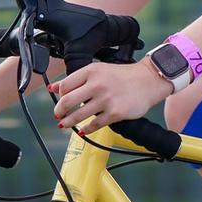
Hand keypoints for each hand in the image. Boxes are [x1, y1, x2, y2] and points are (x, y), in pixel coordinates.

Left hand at [48, 59, 175, 131]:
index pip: (65, 86)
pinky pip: (94, 125)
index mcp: (91, 71)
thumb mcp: (98, 71)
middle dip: (59, 111)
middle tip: (58, 115)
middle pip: (67, 101)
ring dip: (68, 123)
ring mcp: (106, 100)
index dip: (59, 96)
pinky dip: (85, 129)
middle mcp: (97, 84)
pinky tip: (83, 130)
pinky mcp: (115, 113)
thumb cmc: (123, 76)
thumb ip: (75, 79)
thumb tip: (53, 87)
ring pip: (78, 116)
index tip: (61, 101)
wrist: (148, 80)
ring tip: (65, 125)